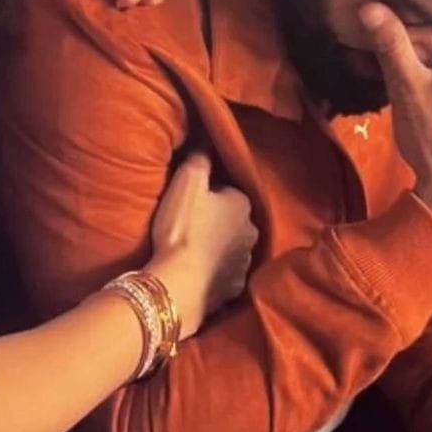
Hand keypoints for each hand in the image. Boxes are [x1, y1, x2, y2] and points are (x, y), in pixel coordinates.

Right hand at [147, 154, 258, 338]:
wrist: (179, 283)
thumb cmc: (183, 227)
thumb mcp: (187, 181)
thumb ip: (200, 158)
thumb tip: (207, 142)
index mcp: (243, 203)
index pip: (228, 191)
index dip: (208, 194)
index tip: (190, 201)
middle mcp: (252, 232)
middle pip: (233, 219)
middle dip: (217, 220)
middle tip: (190, 224)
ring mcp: (245, 262)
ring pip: (232, 247)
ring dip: (218, 246)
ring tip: (193, 249)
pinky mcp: (234, 289)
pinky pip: (226, 273)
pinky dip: (215, 272)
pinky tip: (199, 272)